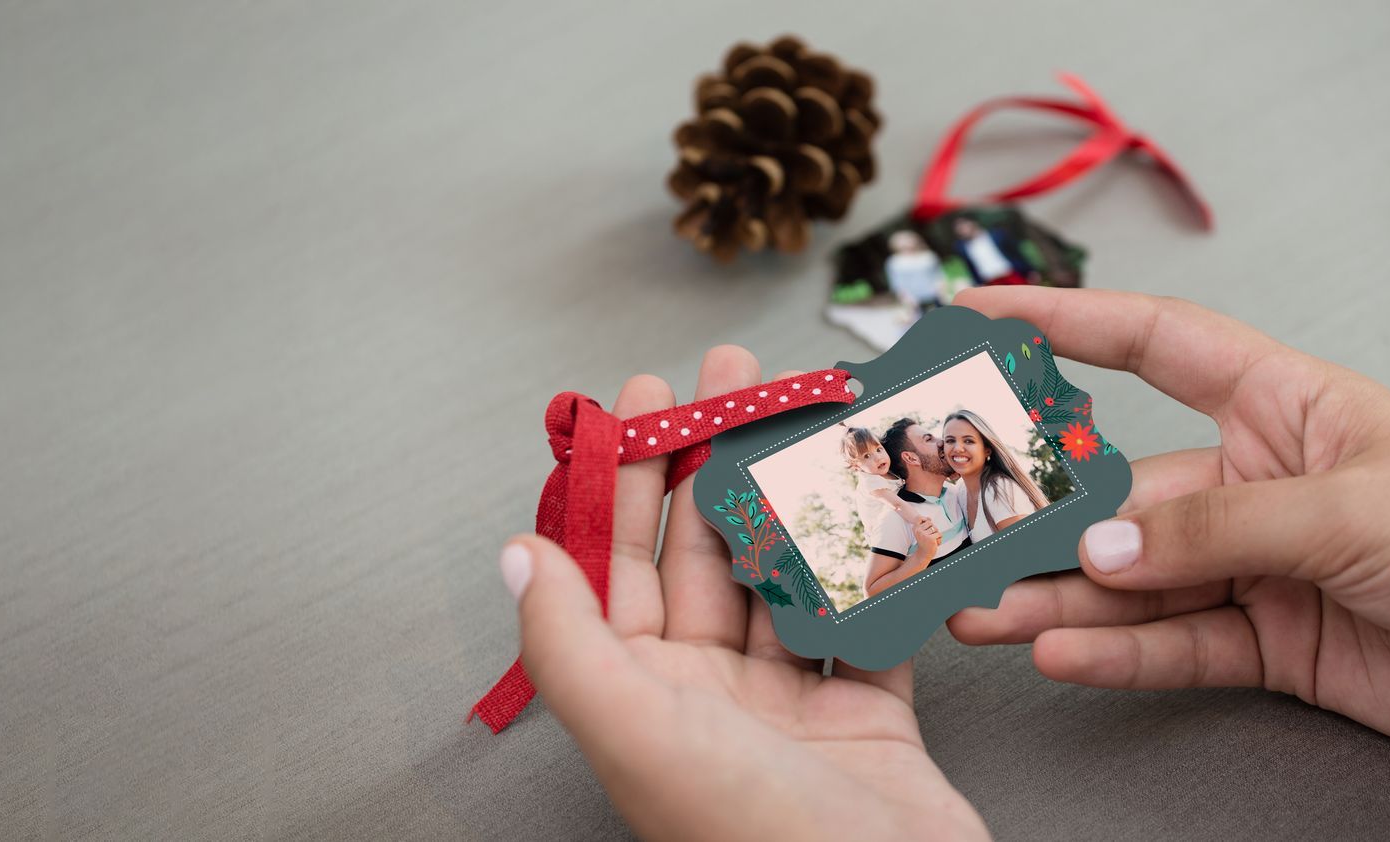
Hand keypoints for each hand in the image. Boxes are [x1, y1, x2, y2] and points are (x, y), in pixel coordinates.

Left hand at [503, 347, 986, 839]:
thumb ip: (567, 638)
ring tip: (807, 413)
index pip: (618, 568)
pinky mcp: (869, 717)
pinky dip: (874, 560)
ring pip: (787, 573)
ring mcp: (790, 706)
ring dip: (796, 494)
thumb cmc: (754, 836)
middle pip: (705, 554)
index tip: (639, 399)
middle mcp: (708, 699)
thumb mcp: (637, 730)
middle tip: (732, 378)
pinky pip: (868, 620)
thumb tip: (514, 552)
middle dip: (714, 459)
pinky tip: (875, 497)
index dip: (624, 479)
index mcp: (641, 700)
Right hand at [914, 516, 941, 554]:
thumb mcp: (922, 531)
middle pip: (931, 523)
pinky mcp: (930, 538)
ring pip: (936, 528)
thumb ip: (925, 523)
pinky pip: (939, 534)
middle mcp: (918, 531)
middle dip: (933, 529)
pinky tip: (935, 543)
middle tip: (930, 536)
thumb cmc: (924, 542)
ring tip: (933, 540)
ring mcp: (924, 535)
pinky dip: (939, 538)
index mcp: (915, 528)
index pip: (923, 519)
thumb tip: (929, 518)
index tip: (926, 531)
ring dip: (936, 534)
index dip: (927, 524)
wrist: (924, 553)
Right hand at [946, 288, 1389, 748]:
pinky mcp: (1266, 643)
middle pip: (1122, 490)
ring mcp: (1255, 566)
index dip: (1067, 323)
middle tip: (961, 522)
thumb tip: (1106, 549)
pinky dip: (1114, 654)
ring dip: (1056, 599)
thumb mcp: (1353, 510)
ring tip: (984, 612)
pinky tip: (1059, 653)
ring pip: (1131, 581)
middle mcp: (1255, 483)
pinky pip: (1171, 646)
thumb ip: (1220, 529)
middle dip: (1040, 511)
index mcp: (1283, 408)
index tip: (983, 316)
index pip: (1156, 346)